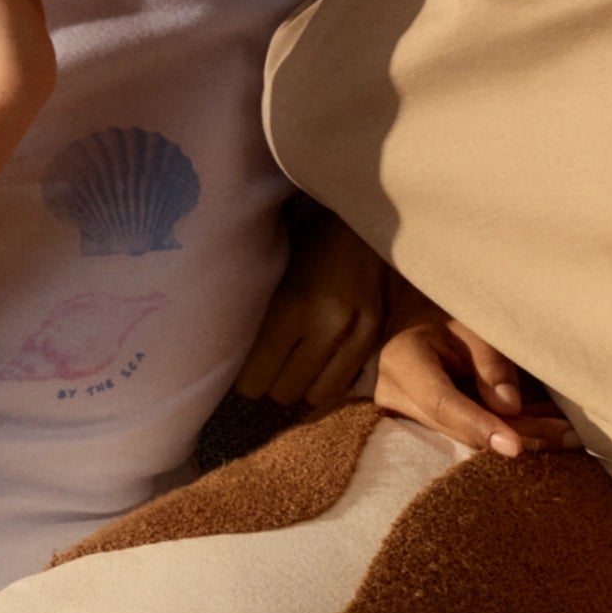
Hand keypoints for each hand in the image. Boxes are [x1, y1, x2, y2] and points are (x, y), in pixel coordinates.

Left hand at [236, 202, 385, 407]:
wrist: (358, 217)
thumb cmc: (304, 238)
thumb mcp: (273, 273)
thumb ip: (262, 318)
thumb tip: (237, 361)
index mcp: (292, 305)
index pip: (257, 376)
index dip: (246, 379)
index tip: (243, 368)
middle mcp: (327, 326)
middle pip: (285, 392)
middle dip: (272, 383)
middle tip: (268, 364)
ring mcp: (355, 334)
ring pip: (316, 395)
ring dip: (302, 385)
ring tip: (295, 364)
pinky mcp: (374, 336)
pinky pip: (343, 384)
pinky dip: (328, 379)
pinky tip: (320, 361)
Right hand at [374, 292, 580, 458]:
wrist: (419, 328)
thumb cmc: (447, 318)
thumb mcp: (470, 324)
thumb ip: (489, 361)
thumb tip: (510, 408)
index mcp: (404, 359)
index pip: (441, 401)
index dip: (477, 425)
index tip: (514, 447)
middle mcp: (397, 397)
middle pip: (460, 430)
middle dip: (516, 435)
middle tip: (566, 436)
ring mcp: (406, 421)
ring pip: (469, 442)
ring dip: (523, 439)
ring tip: (569, 437)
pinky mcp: (424, 433)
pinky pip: (471, 441)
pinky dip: (512, 436)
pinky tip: (552, 435)